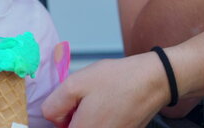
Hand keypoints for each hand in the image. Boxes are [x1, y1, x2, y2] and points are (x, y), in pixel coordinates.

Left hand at [42, 53, 169, 127]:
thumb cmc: (117, 80)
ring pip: (88, 127)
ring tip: (96, 103)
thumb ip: (54, 104)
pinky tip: (107, 106)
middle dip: (72, 118)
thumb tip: (50, 117)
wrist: (153, 81)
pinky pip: (102, 127)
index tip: (67, 106)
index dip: (60, 117)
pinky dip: (100, 119)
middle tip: (81, 102)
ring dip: (86, 118)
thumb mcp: (75, 83)